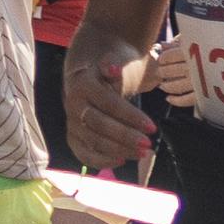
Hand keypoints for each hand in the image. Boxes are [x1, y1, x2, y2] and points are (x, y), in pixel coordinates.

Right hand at [61, 50, 154, 170]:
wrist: (89, 74)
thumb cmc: (109, 69)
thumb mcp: (114, 61)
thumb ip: (113, 65)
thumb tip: (112, 69)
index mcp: (83, 85)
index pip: (109, 104)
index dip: (131, 117)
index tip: (152, 127)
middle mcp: (73, 105)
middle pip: (99, 125)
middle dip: (125, 137)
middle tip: (148, 145)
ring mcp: (71, 123)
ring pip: (93, 141)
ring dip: (118, 150)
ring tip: (142, 154)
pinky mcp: (73, 138)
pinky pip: (84, 154)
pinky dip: (101, 161)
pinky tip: (122, 161)